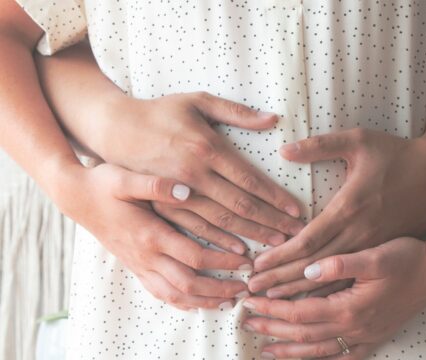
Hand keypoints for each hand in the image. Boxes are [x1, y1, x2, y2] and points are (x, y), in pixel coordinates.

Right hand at [58, 162, 252, 310]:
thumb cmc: (102, 185)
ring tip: (227, 302)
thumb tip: (187, 189)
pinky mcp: (134, 266)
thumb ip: (155, 184)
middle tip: (245, 289)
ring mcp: (139, 264)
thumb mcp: (125, 178)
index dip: (223, 261)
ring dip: (204, 301)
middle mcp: (146, 255)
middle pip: (189, 284)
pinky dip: (181, 302)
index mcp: (150, 234)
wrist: (76, 198)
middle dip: (219, 289)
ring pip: (175, 295)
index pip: (195, 256)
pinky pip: (159, 293)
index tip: (246, 260)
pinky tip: (196, 303)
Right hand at [99, 91, 303, 252]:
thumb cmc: (160, 112)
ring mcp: (178, 192)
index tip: (297, 211)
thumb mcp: (197, 101)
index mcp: (207, 148)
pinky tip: (238, 249)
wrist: (115, 129)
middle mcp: (195, 174)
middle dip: (271, 222)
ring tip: (275, 245)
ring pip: (222, 221)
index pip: (250, 180)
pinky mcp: (164, 205)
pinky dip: (219, 241)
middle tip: (295, 235)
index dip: (276, 198)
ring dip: (251, 234)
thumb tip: (273, 119)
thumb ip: (236, 112)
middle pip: (241, 205)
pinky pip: (196, 228)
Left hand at [241, 237, 425, 358]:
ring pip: (319, 350)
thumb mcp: (375, 255)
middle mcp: (354, 327)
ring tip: (266, 351)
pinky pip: (344, 357)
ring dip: (290, 350)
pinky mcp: (374, 337)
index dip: (271, 309)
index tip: (249, 302)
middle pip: (303, 333)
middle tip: (246, 324)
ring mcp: (365, 336)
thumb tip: (307, 269)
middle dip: (271, 329)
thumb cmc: (406, 259)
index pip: (298, 312)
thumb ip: (340, 264)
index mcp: (349, 307)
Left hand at [248, 128, 425, 296]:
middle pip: (313, 265)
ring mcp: (371, 246)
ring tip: (272, 300)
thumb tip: (283, 150)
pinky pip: (350, 276)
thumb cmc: (395, 154)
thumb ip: (320, 145)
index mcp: (348, 208)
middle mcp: (358, 233)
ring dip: (299, 289)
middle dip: (281, 279)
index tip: (257, 266)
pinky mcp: (380, 250)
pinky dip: (326, 289)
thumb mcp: (358, 140)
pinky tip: (309, 297)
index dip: (279, 256)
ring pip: (330, 276)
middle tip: (252, 290)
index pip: (306, 241)